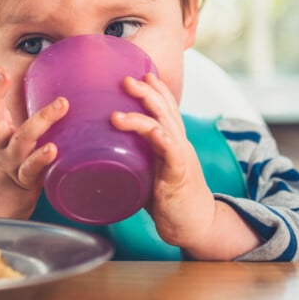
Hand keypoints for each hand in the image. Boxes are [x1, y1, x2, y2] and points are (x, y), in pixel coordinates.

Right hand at [0, 67, 67, 219]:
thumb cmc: (7, 177)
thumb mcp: (9, 150)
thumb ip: (24, 129)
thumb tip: (55, 103)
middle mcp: (1, 149)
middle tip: (6, 72)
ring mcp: (11, 166)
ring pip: (23, 140)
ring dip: (42, 121)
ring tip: (60, 105)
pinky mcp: (24, 185)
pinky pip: (32, 170)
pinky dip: (41, 159)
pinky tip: (53, 151)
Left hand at [113, 73, 259, 259]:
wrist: (196, 227)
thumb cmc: (170, 202)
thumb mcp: (149, 174)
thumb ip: (134, 162)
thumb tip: (101, 157)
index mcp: (172, 142)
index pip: (166, 109)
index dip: (155, 89)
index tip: (140, 72)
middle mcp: (179, 144)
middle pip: (165, 110)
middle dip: (146, 91)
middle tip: (126, 78)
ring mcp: (180, 158)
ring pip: (165, 126)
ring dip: (144, 113)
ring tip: (120, 108)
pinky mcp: (180, 176)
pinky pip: (173, 153)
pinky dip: (163, 139)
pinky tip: (154, 131)